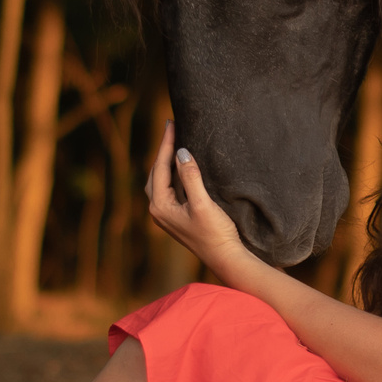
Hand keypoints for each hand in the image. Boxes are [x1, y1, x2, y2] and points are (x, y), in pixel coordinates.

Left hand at [144, 120, 260, 283]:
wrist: (226, 258)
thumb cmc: (215, 233)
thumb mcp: (203, 203)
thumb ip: (190, 177)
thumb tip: (181, 152)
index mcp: (160, 206)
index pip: (160, 167)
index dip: (166, 143)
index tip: (171, 122)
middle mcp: (159, 210)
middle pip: (156, 172)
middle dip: (163, 150)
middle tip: (172, 127)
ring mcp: (167, 214)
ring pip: (161, 180)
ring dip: (167, 161)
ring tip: (176, 141)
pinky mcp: (177, 217)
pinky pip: (170, 188)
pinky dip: (173, 173)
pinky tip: (183, 165)